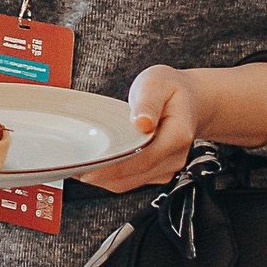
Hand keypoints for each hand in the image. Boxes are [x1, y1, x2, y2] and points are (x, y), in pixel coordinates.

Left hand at [82, 65, 210, 192]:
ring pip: (131, 183)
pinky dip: (113, 176)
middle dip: (103, 175)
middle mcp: (175, 157)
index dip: (115, 167)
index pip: (144, 159)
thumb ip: (148, 101)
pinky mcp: (158, 172)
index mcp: (177, 135)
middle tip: (76, 167)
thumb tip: (142, 122)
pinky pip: (132, 180)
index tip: (90, 168)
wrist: (191, 101)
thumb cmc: (172, 91)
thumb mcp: (157, 83)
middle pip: (134, 176)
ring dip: (106, 179)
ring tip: (81, 166)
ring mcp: (167, 167)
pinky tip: (98, 165)